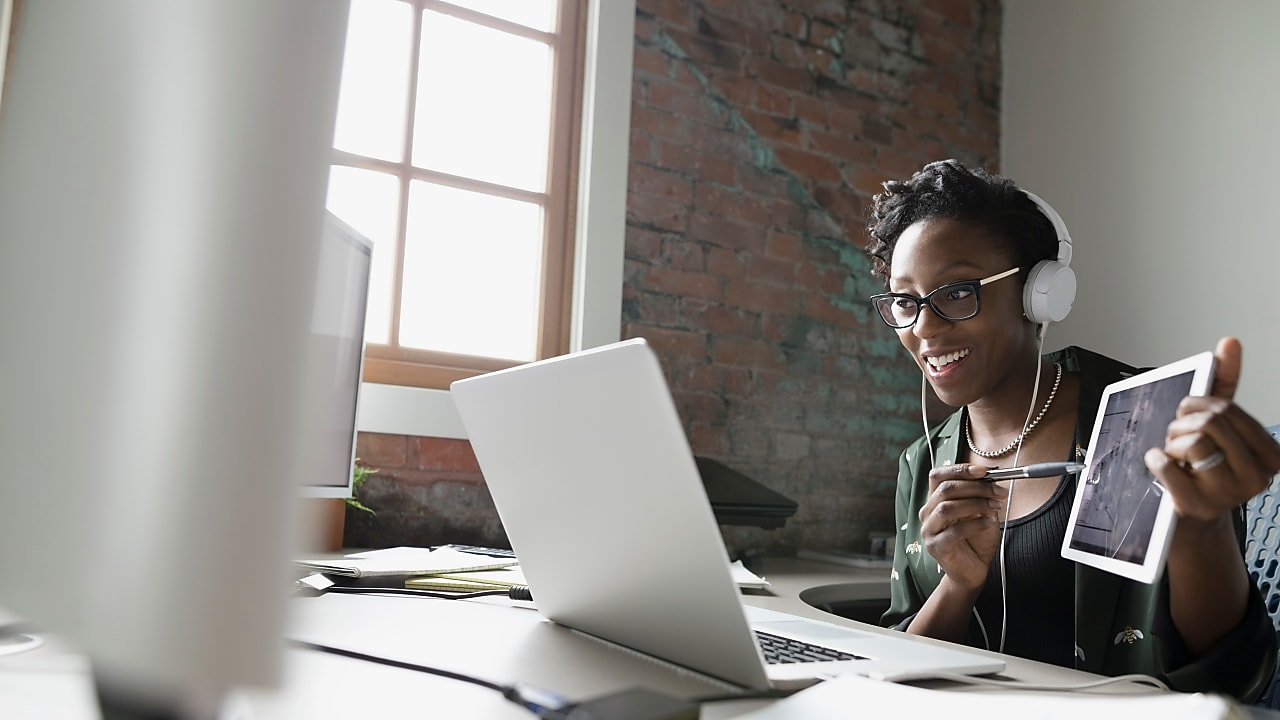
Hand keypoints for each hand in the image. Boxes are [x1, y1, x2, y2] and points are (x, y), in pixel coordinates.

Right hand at [918, 463, 1007, 590]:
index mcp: (935, 501)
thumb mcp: (981, 513)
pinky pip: (955, 531)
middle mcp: (927, 513)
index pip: (938, 476)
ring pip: (947, 507)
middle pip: (945, 490)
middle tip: (999, 490)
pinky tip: (990, 522)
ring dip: (976, 503)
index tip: (984, 471)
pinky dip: (976, 523)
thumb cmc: (976, 541)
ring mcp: (929, 531)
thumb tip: (992, 478)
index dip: (959, 469)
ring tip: (997, 506)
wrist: (973, 572)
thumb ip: (981, 497)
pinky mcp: (936, 547)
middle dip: (976, 487)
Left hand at [1145, 337, 1279, 522]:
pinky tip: (1163, 466)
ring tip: (1177, 456)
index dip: (1197, 405)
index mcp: (1269, 453)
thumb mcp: (1220, 424)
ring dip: (1171, 443)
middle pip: (1209, 422)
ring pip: (1191, 441)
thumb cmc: (1208, 462)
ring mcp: (1229, 494)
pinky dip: (1155, 459)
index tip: (1191, 414)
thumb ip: (1225, 384)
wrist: (1193, 511)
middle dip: (1183, 424)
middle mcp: (1257, 476)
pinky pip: (1164, 464)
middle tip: (1180, 438)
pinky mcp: (1197, 506)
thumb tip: (1229, 343)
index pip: (1225, 408)